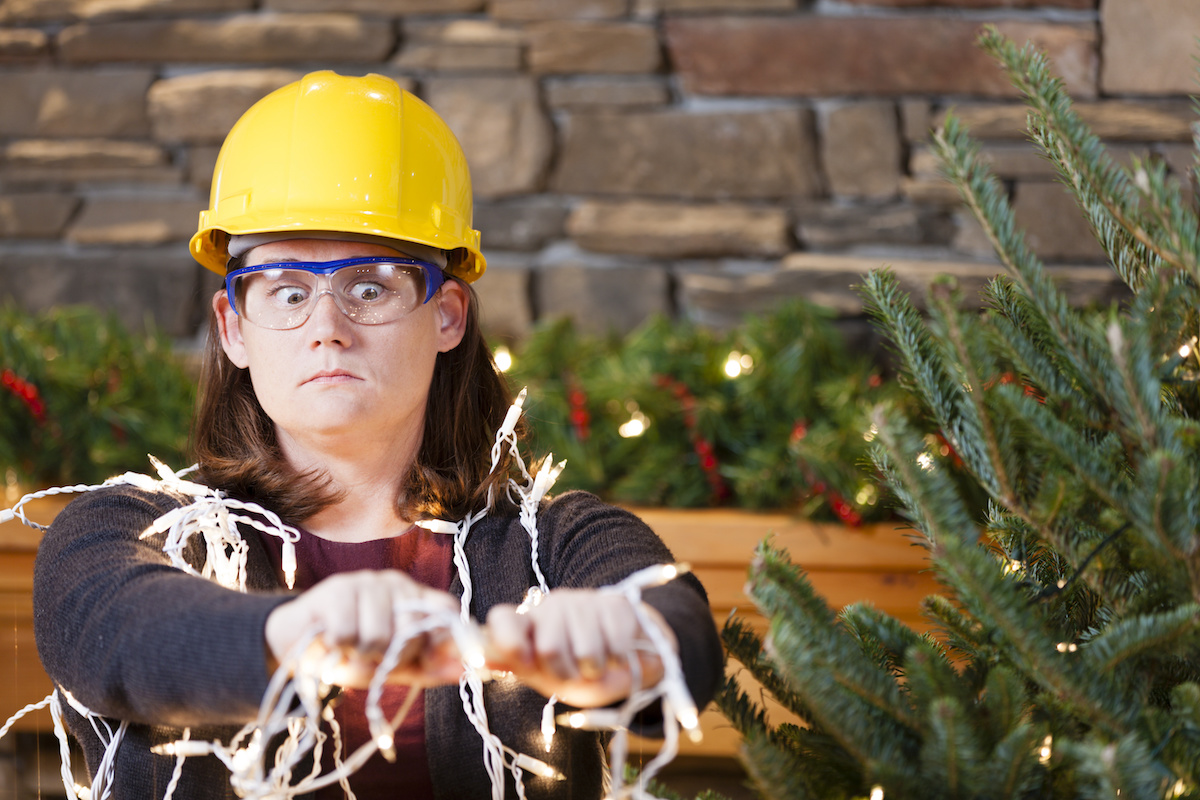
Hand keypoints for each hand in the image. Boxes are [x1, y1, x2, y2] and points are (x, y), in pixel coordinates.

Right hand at [264, 569, 463, 687]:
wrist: (302, 646)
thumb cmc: (355, 654)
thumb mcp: (397, 666)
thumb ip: (431, 667)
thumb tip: (465, 671)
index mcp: (416, 597)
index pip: (446, 609)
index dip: (441, 640)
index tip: (426, 662)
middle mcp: (396, 583)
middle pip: (413, 629)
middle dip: (391, 657)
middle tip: (371, 657)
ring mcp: (366, 581)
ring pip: (379, 634)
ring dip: (360, 655)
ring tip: (349, 648)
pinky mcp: (336, 588)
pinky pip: (347, 631)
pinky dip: (338, 647)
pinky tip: (332, 640)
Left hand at [484, 589, 676, 707]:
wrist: (629, 663)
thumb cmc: (580, 671)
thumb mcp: (545, 676)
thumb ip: (515, 665)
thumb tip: (475, 659)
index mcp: (528, 623)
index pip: (502, 619)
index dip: (510, 644)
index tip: (528, 665)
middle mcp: (551, 605)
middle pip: (549, 647)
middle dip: (566, 672)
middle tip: (575, 673)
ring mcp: (583, 601)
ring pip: (585, 649)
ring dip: (595, 669)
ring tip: (597, 663)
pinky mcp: (615, 604)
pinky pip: (615, 642)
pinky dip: (619, 659)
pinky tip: (618, 654)